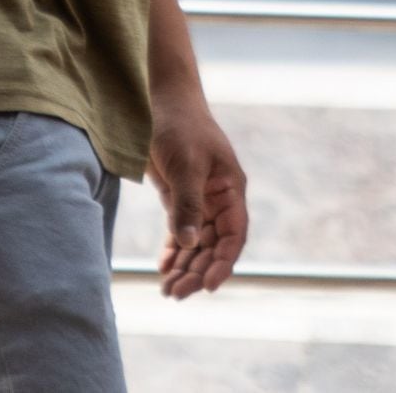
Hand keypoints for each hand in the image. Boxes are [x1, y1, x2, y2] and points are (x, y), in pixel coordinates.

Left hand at [147, 94, 247, 298]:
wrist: (161, 101)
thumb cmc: (180, 126)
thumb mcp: (186, 165)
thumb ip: (188, 204)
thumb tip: (190, 243)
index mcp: (231, 190)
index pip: (233, 235)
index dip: (223, 262)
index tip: (207, 286)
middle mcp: (219, 199)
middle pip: (213, 245)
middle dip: (197, 270)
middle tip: (176, 293)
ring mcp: (199, 199)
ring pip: (196, 243)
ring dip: (184, 266)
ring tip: (168, 290)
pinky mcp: (178, 197)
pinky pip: (180, 231)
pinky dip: (173, 250)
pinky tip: (164, 267)